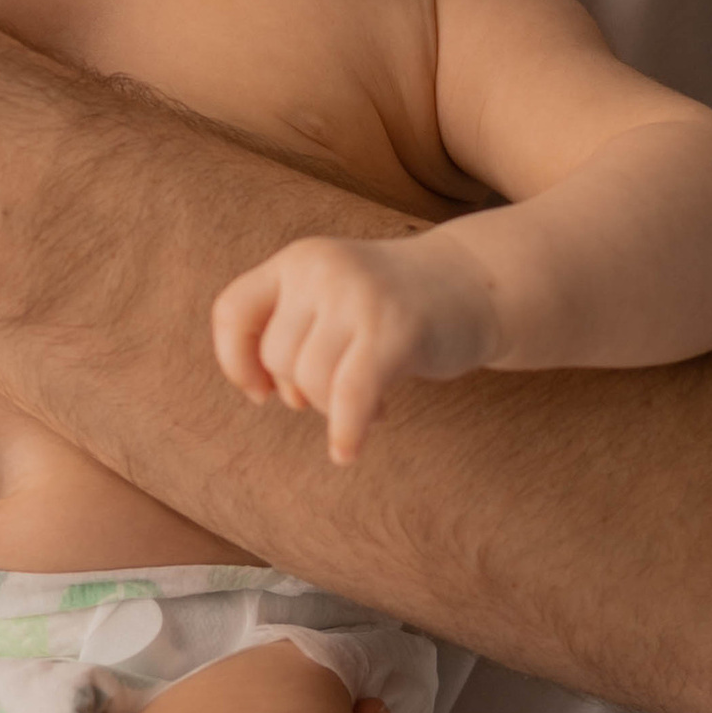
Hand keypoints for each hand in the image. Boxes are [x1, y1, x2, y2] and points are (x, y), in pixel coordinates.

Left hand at [212, 231, 500, 463]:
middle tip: (345, 394)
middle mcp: (321, 269)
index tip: (260, 393)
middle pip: (278, 359)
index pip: (233, 312)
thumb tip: (261, 388)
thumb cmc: (396, 306)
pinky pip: (349, 396)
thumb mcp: (335, 297)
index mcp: (299, 259)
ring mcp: (358, 295)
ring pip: (312, 382)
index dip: (236, 361)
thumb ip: (294, 327)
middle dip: (305, 391)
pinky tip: (348, 453)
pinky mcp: (395, 329)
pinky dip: (345, 432)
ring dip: (335, 409)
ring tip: (371, 403)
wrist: (478, 283)